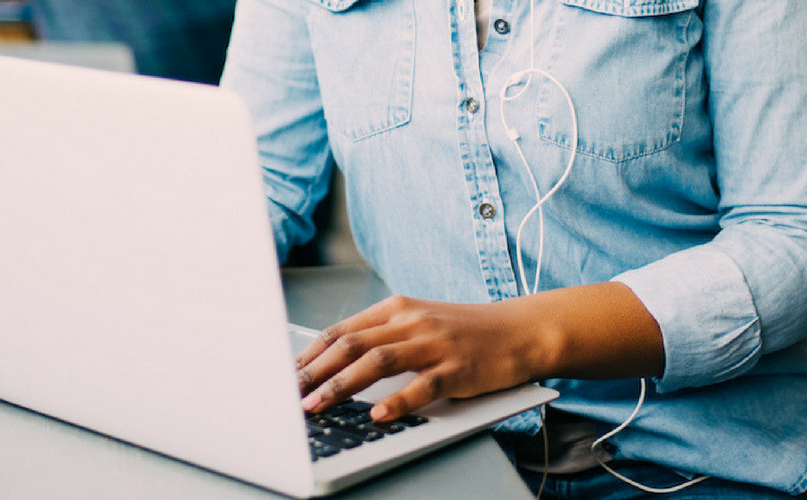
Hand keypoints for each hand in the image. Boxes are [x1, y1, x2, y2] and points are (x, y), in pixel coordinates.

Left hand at [293, 295, 561, 421]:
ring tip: (318, 406)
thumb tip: (333, 361)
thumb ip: (381, 337)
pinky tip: (378, 414)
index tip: (286, 377)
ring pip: (378, 362)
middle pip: (352, 345)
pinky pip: (421, 386)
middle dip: (315, 372)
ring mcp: (434, 344)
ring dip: (342, 386)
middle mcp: (412, 322)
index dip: (310, 355)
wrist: (520, 330)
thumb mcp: (419, 323)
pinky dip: (396, 401)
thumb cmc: (465, 332)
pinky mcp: (457, 369)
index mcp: (397, 308)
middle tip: (291, 395)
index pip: (342, 331)